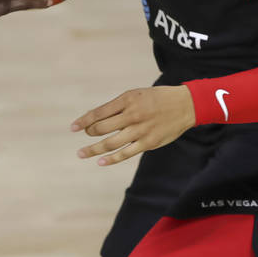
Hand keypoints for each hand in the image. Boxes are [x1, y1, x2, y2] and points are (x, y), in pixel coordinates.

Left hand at [71, 86, 195, 165]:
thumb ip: (117, 106)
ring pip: (111, 143)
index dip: (83, 121)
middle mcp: (132, 115)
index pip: (99, 112)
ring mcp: (140, 130)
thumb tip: (95, 118)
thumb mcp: (136, 95)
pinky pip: (125, 153)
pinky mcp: (148, 143)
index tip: (72, 128)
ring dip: (93, 149)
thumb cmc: (156, 99)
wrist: (185, 105)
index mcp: (127, 100)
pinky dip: (111, 159)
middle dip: (89, 133)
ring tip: (82, 153)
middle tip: (84, 136)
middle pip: (102, 128)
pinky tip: (100, 162)